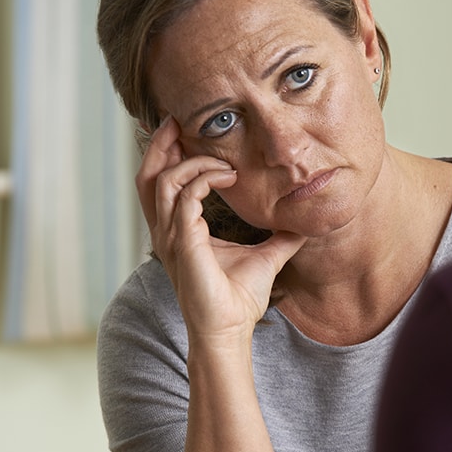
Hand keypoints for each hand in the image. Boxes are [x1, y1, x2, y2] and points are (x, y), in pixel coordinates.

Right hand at [135, 117, 306, 342]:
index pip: (160, 183)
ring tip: (219, 155)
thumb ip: (280, 237)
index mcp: (178, 230)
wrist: (230, 330)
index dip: (168, 154)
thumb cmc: (238, 299)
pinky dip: (203, 178)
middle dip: (160, 144)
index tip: (187, 132)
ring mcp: (171, 237)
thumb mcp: (266, 257)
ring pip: (162, 180)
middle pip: (147, 175)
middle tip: (178, 120)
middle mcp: (167, 230)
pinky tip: (229, 175)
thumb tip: (303, 224)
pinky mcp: (183, 243)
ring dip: (189, 160)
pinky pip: (184, 196)